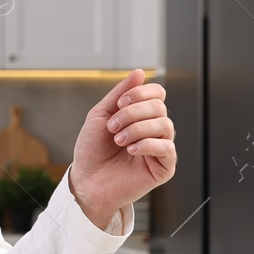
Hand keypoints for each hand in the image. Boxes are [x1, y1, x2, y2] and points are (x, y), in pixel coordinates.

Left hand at [69, 69, 175, 228]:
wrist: (86, 180)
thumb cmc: (92, 150)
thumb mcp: (101, 115)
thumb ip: (119, 94)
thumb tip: (140, 72)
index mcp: (142, 116)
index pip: (157, 93)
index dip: (140, 93)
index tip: (119, 104)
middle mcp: (154, 130)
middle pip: (159, 107)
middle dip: (131, 113)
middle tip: (112, 127)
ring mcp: (161, 148)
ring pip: (165, 125)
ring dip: (137, 129)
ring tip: (118, 140)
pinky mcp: (164, 167)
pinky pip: (167, 148)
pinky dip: (147, 144)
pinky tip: (131, 150)